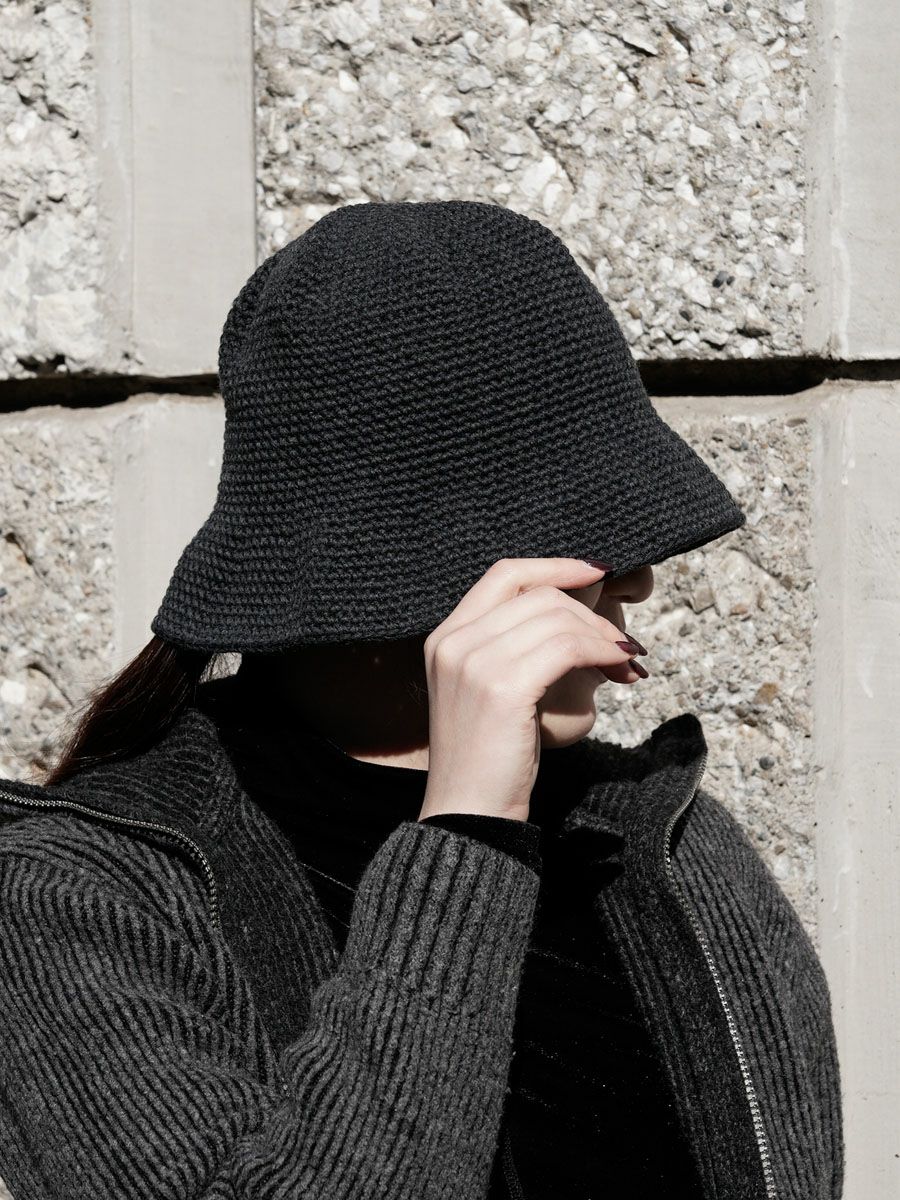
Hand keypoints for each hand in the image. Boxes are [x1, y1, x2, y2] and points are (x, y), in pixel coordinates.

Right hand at [417, 557, 645, 823]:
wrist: (468, 815)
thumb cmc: (488, 760)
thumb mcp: (490, 692)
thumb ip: (514, 649)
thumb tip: (579, 620)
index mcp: (445, 637)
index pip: (504, 574)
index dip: (555, 566)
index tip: (596, 572)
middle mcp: (453, 642)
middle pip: (538, 594)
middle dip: (591, 612)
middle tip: (624, 644)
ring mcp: (473, 662)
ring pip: (557, 618)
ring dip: (604, 636)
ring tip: (627, 662)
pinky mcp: (501, 686)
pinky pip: (567, 647)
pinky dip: (602, 652)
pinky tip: (620, 671)